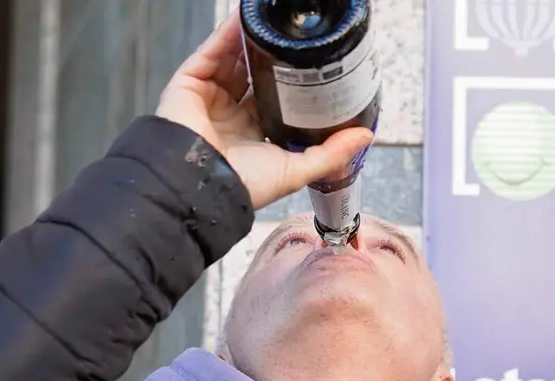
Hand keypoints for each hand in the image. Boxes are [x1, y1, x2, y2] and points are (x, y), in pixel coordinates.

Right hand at [156, 13, 373, 209]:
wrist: (199, 186)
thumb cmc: (240, 186)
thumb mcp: (295, 170)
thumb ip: (331, 153)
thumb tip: (365, 135)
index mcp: (253, 134)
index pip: (275, 97)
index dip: (292, 79)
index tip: (313, 63)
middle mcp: (230, 114)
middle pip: (253, 74)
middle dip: (272, 55)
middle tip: (295, 37)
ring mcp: (209, 97)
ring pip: (232, 58)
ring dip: (252, 39)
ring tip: (274, 22)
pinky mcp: (189, 84)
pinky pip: (211, 51)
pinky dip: (227, 34)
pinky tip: (245, 20)